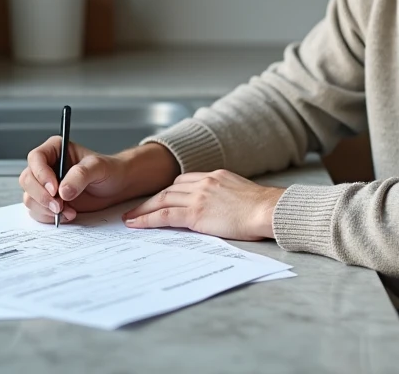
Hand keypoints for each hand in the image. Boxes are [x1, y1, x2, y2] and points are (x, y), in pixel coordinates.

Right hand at [18, 139, 177, 223]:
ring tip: (69, 211)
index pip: (36, 158)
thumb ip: (81, 175)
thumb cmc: (109, 170)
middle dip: (41, 196)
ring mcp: (45, 186)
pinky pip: (37, 211)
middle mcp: (47, 167)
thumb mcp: (98, 167)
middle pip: (27, 180)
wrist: (117, 187)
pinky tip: (69, 214)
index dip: (41, 174)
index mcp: (55, 149)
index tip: (54, 189)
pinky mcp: (49, 202)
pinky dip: (49, 217)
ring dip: (45, 209)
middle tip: (59, 205)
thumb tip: (63, 191)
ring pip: (30, 197)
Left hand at [121, 169, 286, 241]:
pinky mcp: (196, 213)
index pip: (184, 181)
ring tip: (130, 217)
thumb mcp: (242, 193)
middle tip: (137, 208)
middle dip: (151, 199)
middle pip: (169, 188)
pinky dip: (147, 218)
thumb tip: (220, 208)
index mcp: (216, 175)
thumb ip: (225, 196)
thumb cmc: (263, 208)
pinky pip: (165, 215)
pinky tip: (136, 224)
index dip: (168, 191)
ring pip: (162, 200)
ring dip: (143, 209)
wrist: (268, 210)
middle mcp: (204, 182)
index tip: (158, 198)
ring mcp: (198, 196)